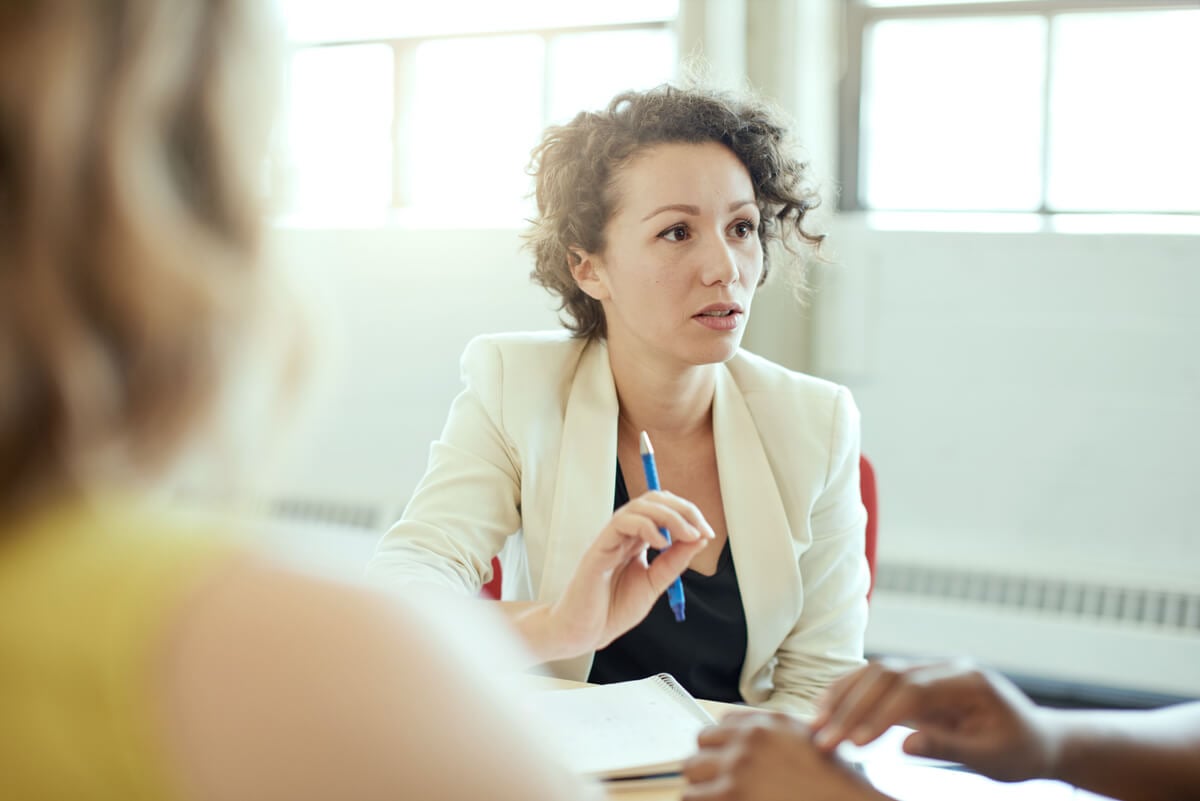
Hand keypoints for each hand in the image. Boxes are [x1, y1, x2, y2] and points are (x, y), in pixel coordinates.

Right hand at [545, 490, 713, 656]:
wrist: (585, 633)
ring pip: (640, 506)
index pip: (664, 509)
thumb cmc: (612, 609)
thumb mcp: (654, 583)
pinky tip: (662, 543)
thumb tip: (699, 539)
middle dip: (684, 509)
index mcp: (637, 540)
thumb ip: (674, 562)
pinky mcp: (599, 548)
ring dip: (670, 516)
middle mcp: (624, 534)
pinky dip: (646, 526)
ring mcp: (611, 538)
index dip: (688, 514)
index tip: (707, 533)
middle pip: (654, 500)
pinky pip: (622, 523)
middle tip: (701, 530)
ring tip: (687, 535)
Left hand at [682, 711, 887, 800]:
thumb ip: (771, 730)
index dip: (720, 744)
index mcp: (768, 724)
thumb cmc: (832, 783)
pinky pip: (693, 796)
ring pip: (691, 768)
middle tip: (716, 780)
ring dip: (700, 783)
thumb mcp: (806, 740)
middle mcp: (750, 739)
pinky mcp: (731, 794)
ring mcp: (738, 766)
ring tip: (713, 796)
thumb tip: (734, 729)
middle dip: (707, 761)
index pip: (721, 723)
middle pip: (701, 741)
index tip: (723, 759)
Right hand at [810, 659, 1055, 782]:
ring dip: (843, 697)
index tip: (854, 743)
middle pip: (886, 675)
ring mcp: (929, 671)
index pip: (911, 690)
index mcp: (967, 681)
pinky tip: (827, 709)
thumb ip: (949, 746)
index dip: (878, 715)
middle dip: (851, 706)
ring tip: (816, 724)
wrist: (1036, 739)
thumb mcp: (992, 758)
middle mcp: (944, 668)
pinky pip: (878, 681)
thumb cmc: (1018, 751)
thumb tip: (904, 745)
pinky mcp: (918, 683)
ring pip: (876, 672)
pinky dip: (850, 693)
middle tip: (824, 739)